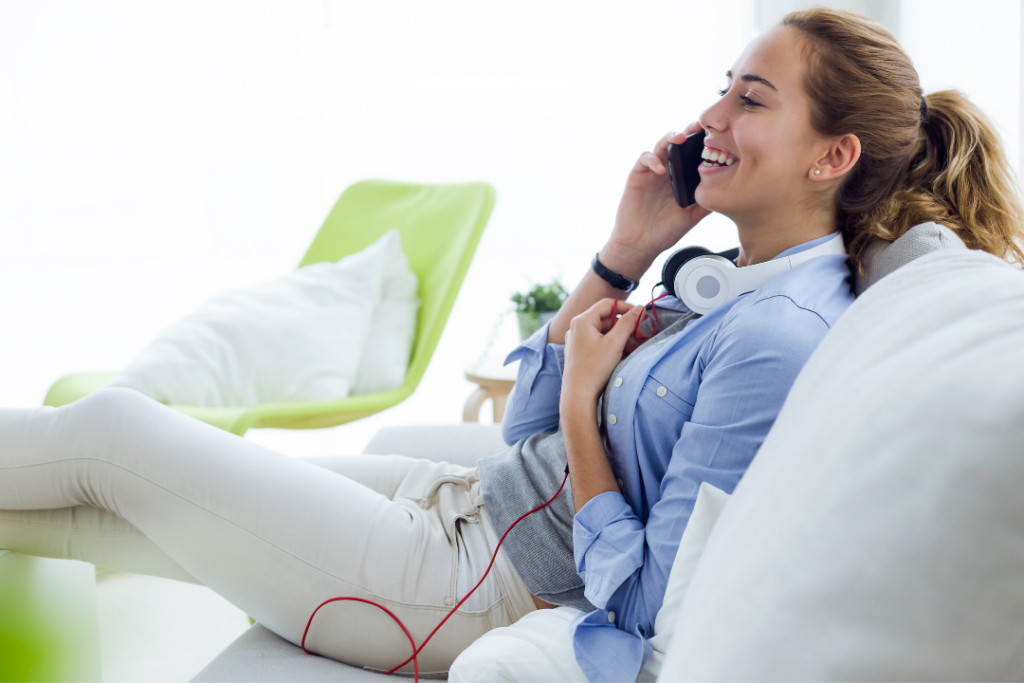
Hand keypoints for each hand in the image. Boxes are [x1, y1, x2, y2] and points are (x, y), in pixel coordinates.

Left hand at [561, 299, 641, 410]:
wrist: (578, 395)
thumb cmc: (594, 368)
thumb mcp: (615, 343)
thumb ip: (628, 323)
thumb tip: (639, 309)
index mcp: (582, 320)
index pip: (608, 304)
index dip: (626, 307)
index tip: (640, 316)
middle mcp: (577, 328)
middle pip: (606, 319)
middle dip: (625, 326)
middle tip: (640, 334)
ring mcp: (576, 341)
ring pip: (603, 332)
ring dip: (620, 337)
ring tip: (634, 348)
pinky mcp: (579, 353)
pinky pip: (598, 343)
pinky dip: (611, 346)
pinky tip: (623, 355)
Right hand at [602, 123, 713, 279]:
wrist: (640, 244)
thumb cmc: (665, 231)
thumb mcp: (692, 216)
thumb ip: (707, 202)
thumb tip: (730, 190)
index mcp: (682, 177)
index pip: (693, 152)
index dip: (703, 141)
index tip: (717, 134)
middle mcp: (668, 170)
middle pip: (679, 143)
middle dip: (689, 131)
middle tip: (700, 126)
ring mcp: (652, 171)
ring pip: (661, 144)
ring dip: (671, 138)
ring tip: (681, 138)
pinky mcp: (637, 175)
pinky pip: (644, 159)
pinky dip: (653, 160)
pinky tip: (661, 169)